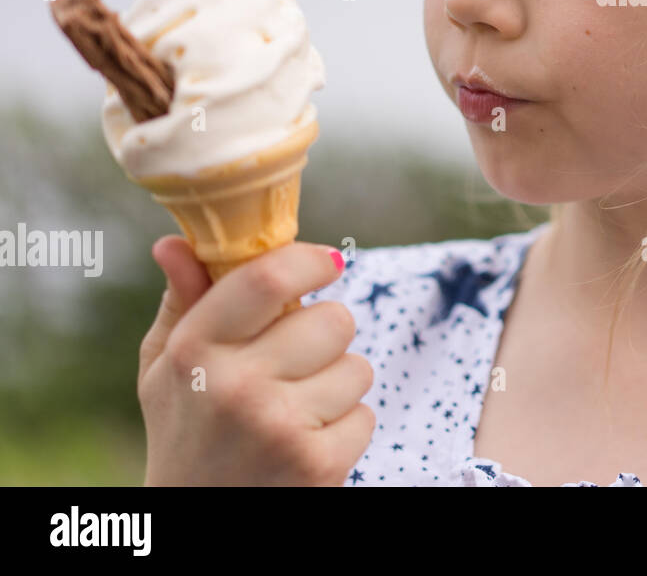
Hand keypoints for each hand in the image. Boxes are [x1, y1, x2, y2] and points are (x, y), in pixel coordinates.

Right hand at [138, 235, 374, 485]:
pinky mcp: (316, 464)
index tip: (327, 262)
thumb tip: (175, 242)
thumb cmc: (187, 431)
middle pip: (334, 319)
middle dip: (327, 334)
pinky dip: (345, 428)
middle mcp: (236, 386)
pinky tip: (306, 443)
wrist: (195, 521)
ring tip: (297, 408)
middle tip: (297, 360)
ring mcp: (279, 426)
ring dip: (338, 384)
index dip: (310, 260)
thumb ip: (182, 301)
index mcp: (195, 350)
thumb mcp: (165, 369)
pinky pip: (365, 415)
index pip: (267, 277)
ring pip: (358, 367)